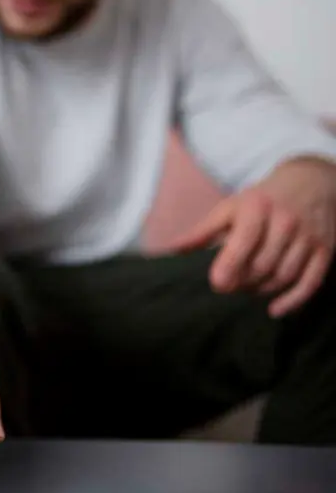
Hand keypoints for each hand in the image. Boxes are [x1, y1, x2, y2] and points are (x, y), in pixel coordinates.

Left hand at [170, 157, 335, 317]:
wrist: (309, 183)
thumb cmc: (260, 201)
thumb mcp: (229, 208)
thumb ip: (202, 232)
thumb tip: (171, 250)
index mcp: (257, 208)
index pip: (244, 241)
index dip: (229, 265)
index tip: (217, 283)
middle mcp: (286, 221)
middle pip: (262, 265)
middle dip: (242, 281)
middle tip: (229, 285)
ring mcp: (308, 236)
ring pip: (283, 276)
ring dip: (261, 289)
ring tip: (246, 288)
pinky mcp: (325, 250)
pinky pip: (311, 283)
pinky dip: (292, 301)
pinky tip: (274, 310)